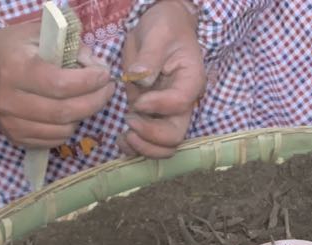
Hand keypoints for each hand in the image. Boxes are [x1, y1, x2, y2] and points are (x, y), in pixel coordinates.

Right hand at [0, 22, 114, 148]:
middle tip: (107, 90)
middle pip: (65, 112)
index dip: (89, 82)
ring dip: (83, 116)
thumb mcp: (37, 35)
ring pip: (63, 130)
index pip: (60, 84)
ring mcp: (10, 123)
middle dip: (95, 101)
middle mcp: (10, 99)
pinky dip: (68, 128)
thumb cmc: (11, 48)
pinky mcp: (15, 138)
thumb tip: (97, 67)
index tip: (105, 75)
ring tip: (88, 99)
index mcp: (15, 69)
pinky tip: (70, 113)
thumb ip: (68, 47)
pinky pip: (53, 141)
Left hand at [120, 0, 205, 158]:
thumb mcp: (158, 33)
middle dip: (151, 135)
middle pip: (175, 136)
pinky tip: (121, 139)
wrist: (159, 28)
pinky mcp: (149, 116)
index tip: (139, 99)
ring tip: (125, 135)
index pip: (180, 103)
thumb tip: (139, 79)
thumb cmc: (164, 27)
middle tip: (130, 121)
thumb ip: (150, 56)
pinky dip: (134, 148)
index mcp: (190, 82)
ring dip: (143, 148)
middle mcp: (181, 104)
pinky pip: (147, 143)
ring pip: (163, 147)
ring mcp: (165, 113)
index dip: (158, 106)